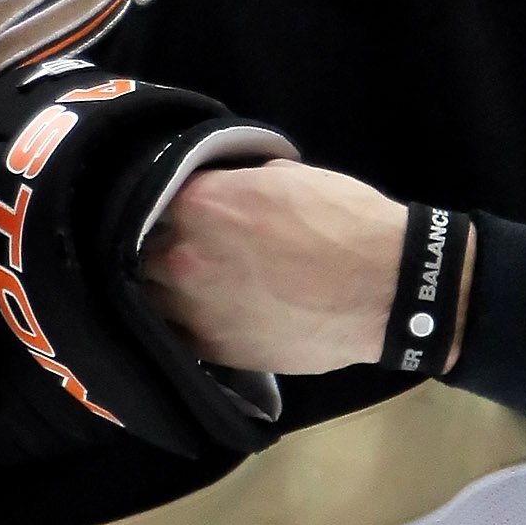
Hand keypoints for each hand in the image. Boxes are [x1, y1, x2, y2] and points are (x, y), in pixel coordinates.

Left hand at [141, 161, 407, 374]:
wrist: (386, 289)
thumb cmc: (346, 222)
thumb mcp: (291, 176)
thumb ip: (240, 180)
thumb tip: (227, 185)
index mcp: (200, 203)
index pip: (152, 196)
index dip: (164, 201)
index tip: (177, 207)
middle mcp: (183, 254)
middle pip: (139, 248)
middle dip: (155, 245)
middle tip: (181, 246)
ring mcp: (192, 307)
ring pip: (149, 294)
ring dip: (161, 287)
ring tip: (187, 284)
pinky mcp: (211, 349)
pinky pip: (175, 332)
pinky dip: (180, 323)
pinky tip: (200, 315)